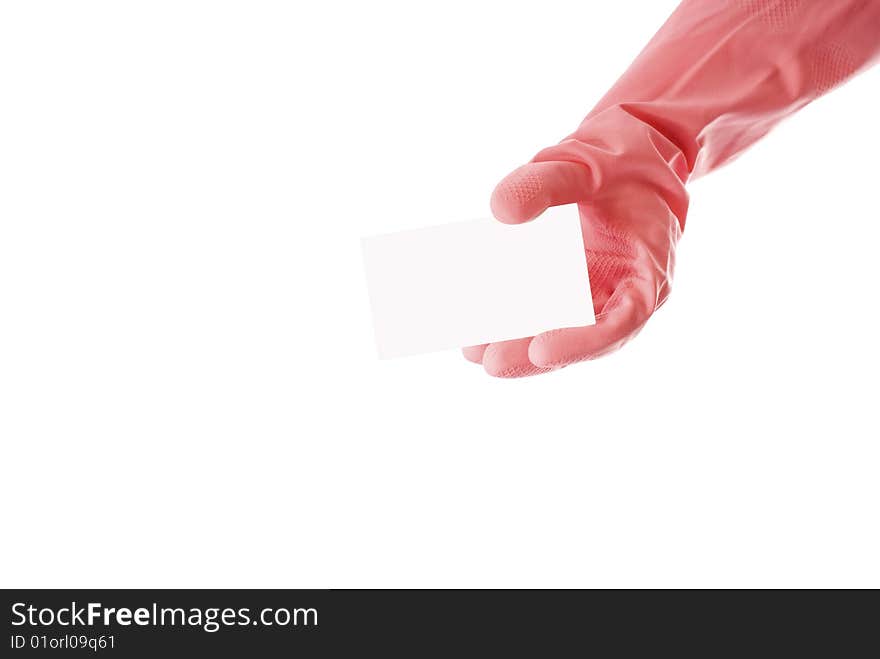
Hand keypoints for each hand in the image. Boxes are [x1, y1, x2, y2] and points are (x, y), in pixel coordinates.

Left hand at [463, 107, 688, 376]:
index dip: (584, 343)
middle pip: (583, 337)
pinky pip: (544, 309)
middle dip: (535, 354)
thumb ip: (546, 183)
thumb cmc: (617, 159)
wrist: (629, 153)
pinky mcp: (573, 289)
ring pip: (561, 330)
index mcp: (648, 268)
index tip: (542, 352)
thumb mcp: (585, 162)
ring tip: (473, 350)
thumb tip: (500, 212)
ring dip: (518, 343)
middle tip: (490, 362)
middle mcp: (625, 292)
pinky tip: (477, 323)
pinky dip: (513, 317)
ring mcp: (598, 293)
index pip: (624, 320)